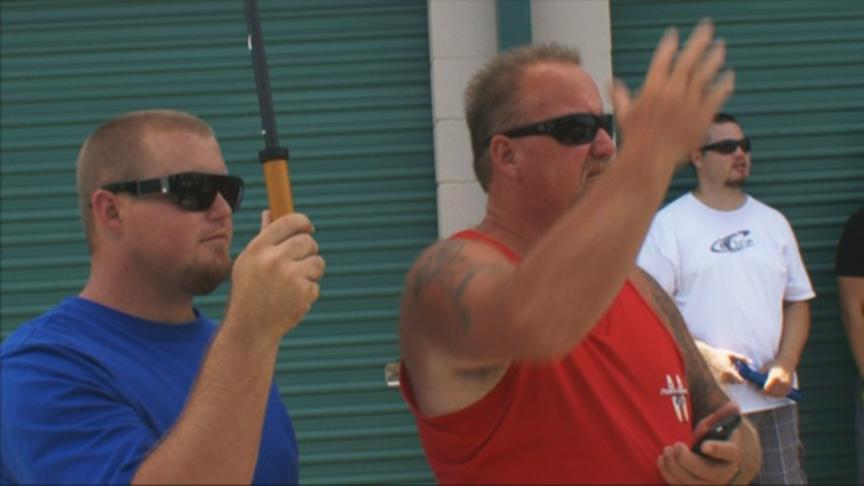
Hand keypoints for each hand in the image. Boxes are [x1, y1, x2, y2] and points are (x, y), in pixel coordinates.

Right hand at [225, 211, 325, 345]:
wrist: (251, 328)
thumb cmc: (248, 292)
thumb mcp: (248, 262)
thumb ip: (263, 237)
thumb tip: (270, 212)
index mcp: (258, 248)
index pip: (290, 221)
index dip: (303, 222)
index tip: (307, 227)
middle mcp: (274, 259)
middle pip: (308, 241)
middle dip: (308, 251)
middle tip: (299, 263)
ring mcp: (290, 276)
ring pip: (318, 262)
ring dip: (311, 272)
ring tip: (293, 284)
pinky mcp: (303, 292)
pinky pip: (316, 284)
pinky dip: (308, 292)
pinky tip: (292, 300)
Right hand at [611, 19, 733, 169]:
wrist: (649, 161)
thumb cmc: (634, 139)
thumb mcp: (624, 115)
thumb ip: (621, 95)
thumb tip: (612, 83)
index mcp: (652, 88)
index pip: (662, 58)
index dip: (669, 44)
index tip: (674, 34)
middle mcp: (672, 91)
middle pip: (688, 59)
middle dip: (699, 41)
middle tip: (707, 28)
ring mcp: (689, 103)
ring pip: (706, 73)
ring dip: (714, 58)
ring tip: (720, 48)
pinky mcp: (702, 116)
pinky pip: (717, 95)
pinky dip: (724, 84)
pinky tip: (729, 76)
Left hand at [659, 402, 741, 483]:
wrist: (719, 459)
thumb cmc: (716, 438)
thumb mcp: (720, 424)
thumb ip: (723, 414)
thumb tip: (733, 405)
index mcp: (732, 453)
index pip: (728, 452)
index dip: (717, 449)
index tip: (705, 446)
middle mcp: (724, 473)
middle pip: (707, 473)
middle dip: (687, 460)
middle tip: (677, 445)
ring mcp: (709, 484)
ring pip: (691, 483)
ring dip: (674, 466)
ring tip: (668, 450)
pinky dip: (667, 473)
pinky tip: (663, 459)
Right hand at [701, 344, 749, 384]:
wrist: (708, 356)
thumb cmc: (720, 354)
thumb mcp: (731, 354)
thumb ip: (742, 358)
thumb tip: (751, 362)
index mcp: (728, 370)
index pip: (739, 379)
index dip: (743, 380)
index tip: (745, 378)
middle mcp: (724, 376)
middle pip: (736, 381)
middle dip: (738, 377)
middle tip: (736, 369)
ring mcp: (720, 378)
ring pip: (731, 382)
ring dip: (733, 378)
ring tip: (730, 369)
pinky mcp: (718, 379)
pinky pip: (726, 381)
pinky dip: (728, 378)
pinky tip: (726, 371)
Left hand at [761, 360, 793, 396]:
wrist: (787, 362)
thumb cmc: (774, 364)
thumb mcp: (765, 368)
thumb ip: (759, 375)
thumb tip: (752, 381)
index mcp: (774, 377)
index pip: (767, 389)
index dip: (761, 390)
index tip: (758, 389)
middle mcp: (782, 382)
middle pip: (772, 393)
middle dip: (766, 393)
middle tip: (762, 390)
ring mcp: (787, 385)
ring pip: (778, 395)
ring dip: (772, 395)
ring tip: (768, 391)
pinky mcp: (790, 387)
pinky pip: (783, 394)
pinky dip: (778, 395)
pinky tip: (774, 392)